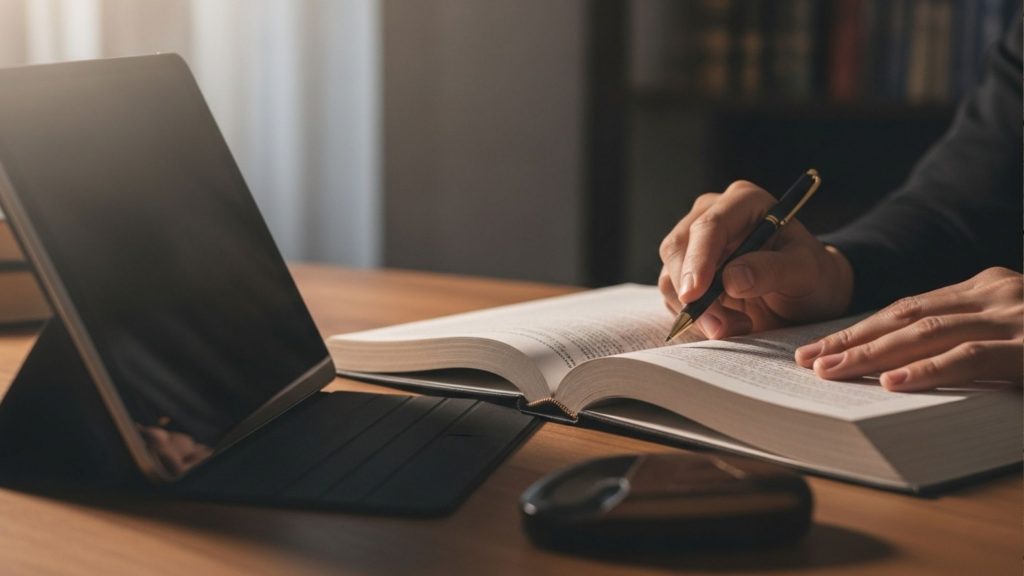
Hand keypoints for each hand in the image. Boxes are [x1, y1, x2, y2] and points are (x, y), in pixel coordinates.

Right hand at [659, 180, 853, 338]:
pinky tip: (725, 324)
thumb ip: (773, 270)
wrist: (807, 294)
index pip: (709, 226)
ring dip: (694, 311)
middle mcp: (711, 215)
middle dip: (691, 293)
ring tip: (738, 327)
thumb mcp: (806, 272)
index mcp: (743, 202)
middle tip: (719, 327)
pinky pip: (672, 296)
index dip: (697, 260)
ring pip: (669, 276)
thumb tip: (731, 279)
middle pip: (677, 248)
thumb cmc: (811, 275)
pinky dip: (692, 317)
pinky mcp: (686, 272)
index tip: (695, 295)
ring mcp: (695, 244)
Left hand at [795, 267, 1023, 391]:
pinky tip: (892, 382)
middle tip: (809, 360)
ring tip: (831, 372)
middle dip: (853, 340)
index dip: (861, 330)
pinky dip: (927, 369)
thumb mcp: (1011, 338)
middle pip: (908, 317)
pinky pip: (970, 357)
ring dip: (874, 354)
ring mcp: (1015, 317)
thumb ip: (966, 342)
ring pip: (928, 332)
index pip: (910, 309)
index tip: (821, 348)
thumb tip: (898, 370)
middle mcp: (997, 294)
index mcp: (986, 289)